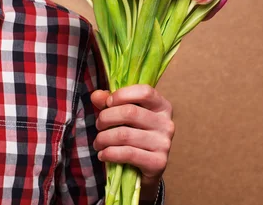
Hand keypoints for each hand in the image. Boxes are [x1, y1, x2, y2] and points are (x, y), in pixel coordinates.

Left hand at [91, 84, 174, 201]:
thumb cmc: (134, 138)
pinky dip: (109, 153)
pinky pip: (127, 153)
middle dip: (106, 118)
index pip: (145, 92)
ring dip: (103, 138)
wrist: (144, 171)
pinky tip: (103, 155)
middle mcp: (167, 123)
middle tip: (98, 125)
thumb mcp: (124, 117)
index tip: (108, 103)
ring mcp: (164, 143)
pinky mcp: (158, 162)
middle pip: (130, 112)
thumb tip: (96, 95)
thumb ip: (111, 103)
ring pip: (124, 134)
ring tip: (98, 143)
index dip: (122, 94)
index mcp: (162, 107)